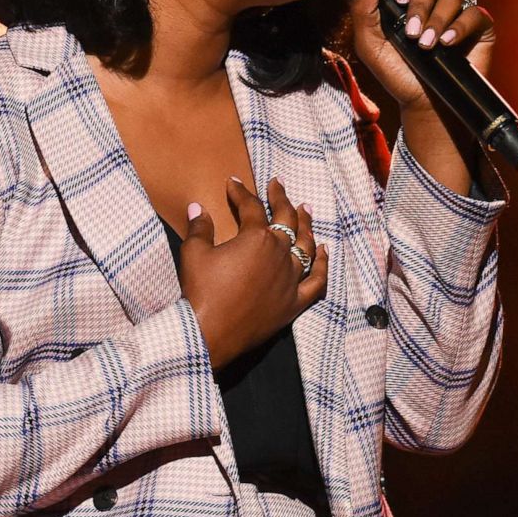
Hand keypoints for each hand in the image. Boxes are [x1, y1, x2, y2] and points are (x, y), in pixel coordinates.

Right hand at [178, 178, 327, 369]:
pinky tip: (323, 251)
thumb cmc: (201, 291)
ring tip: (306, 210)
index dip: (241, 193)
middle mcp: (280, 254)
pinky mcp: (295, 302)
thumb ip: (199, 228)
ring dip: (307, 225)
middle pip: (286, 220)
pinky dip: (323, 264)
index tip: (233, 183)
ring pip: (306, 246)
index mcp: (257, 238)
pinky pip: (317, 281)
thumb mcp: (194, 254)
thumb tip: (197, 208)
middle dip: (281, 199)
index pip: (251, 207)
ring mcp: (291, 279)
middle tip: (277, 184)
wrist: (209, 333)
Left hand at [346, 0, 495, 113]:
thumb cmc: (397, 74)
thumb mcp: (370, 46)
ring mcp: (456, 11)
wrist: (423, 103)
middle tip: (410, 31)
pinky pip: (474, 13)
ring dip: (436, 20)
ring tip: (426, 45)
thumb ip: (363, 12)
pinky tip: (447, 44)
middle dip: (419, 3)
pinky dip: (459, 27)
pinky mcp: (478, 26)